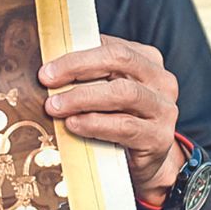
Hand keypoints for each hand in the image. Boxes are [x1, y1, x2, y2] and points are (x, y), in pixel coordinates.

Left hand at [39, 35, 186, 205]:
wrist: (145, 163)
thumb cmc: (119, 120)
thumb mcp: (107, 93)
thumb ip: (88, 76)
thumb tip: (48, 68)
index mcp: (147, 60)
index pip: (110, 46)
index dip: (76, 54)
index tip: (46, 67)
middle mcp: (161, 80)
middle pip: (119, 60)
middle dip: (77, 67)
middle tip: (46, 79)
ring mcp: (163, 109)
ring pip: (123, 92)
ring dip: (83, 97)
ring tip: (55, 106)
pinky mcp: (159, 137)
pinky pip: (125, 126)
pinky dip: (95, 123)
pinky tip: (73, 124)